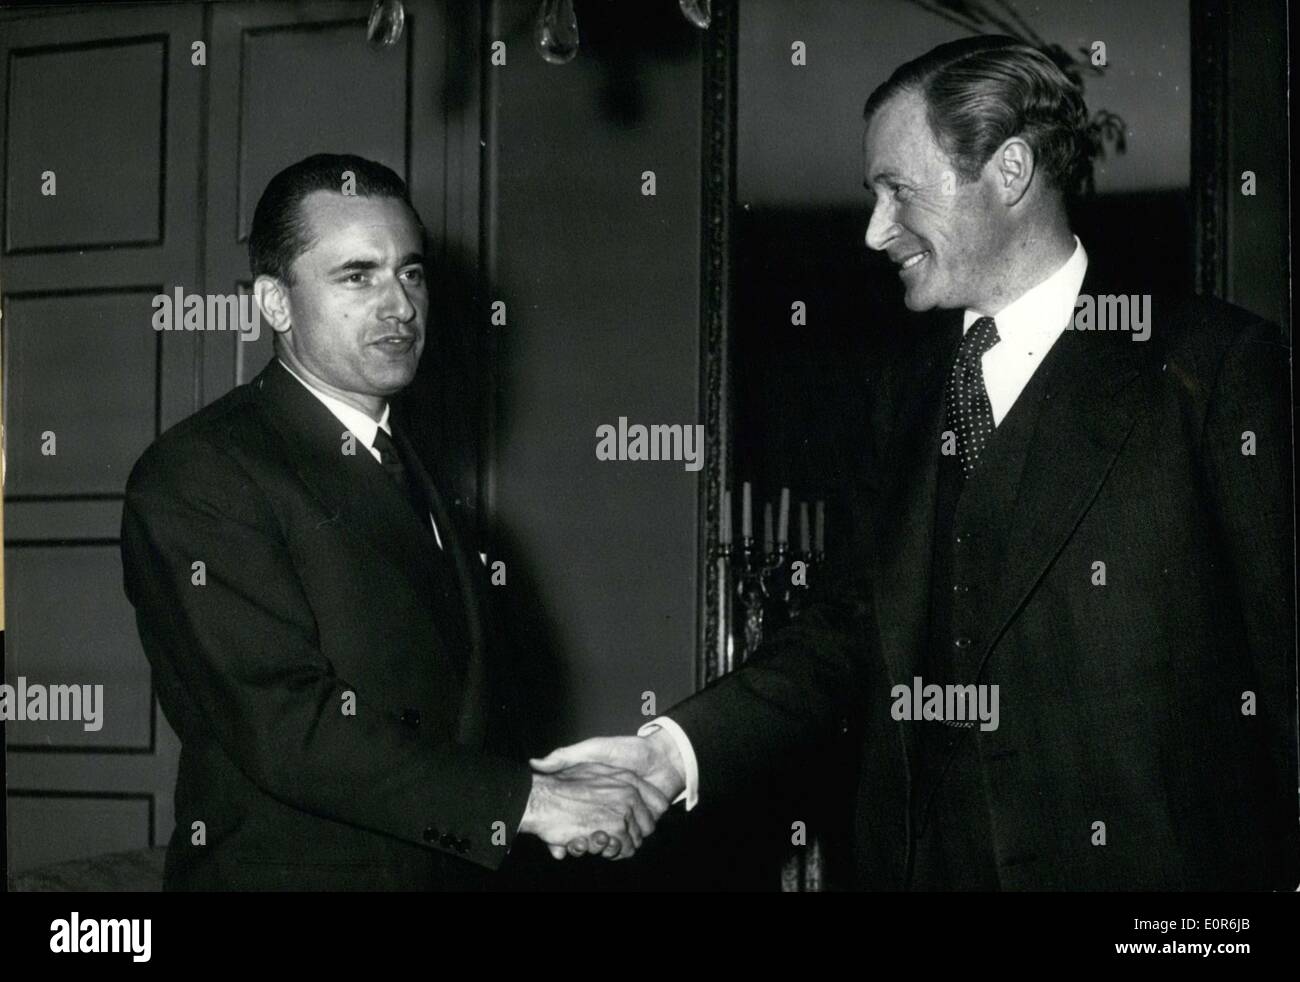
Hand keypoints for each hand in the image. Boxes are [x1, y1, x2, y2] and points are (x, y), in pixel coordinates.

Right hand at [530, 731, 686, 858]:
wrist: (661, 757)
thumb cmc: (626, 750)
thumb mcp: (591, 750)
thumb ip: (564, 756)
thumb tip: (535, 763)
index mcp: (594, 797)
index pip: (569, 820)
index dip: (560, 833)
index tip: (559, 838)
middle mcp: (608, 810)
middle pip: (587, 838)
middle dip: (581, 844)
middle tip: (576, 843)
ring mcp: (625, 819)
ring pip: (606, 845)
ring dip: (600, 848)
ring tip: (593, 841)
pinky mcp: (641, 825)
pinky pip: (629, 845)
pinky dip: (621, 848)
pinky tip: (612, 843)